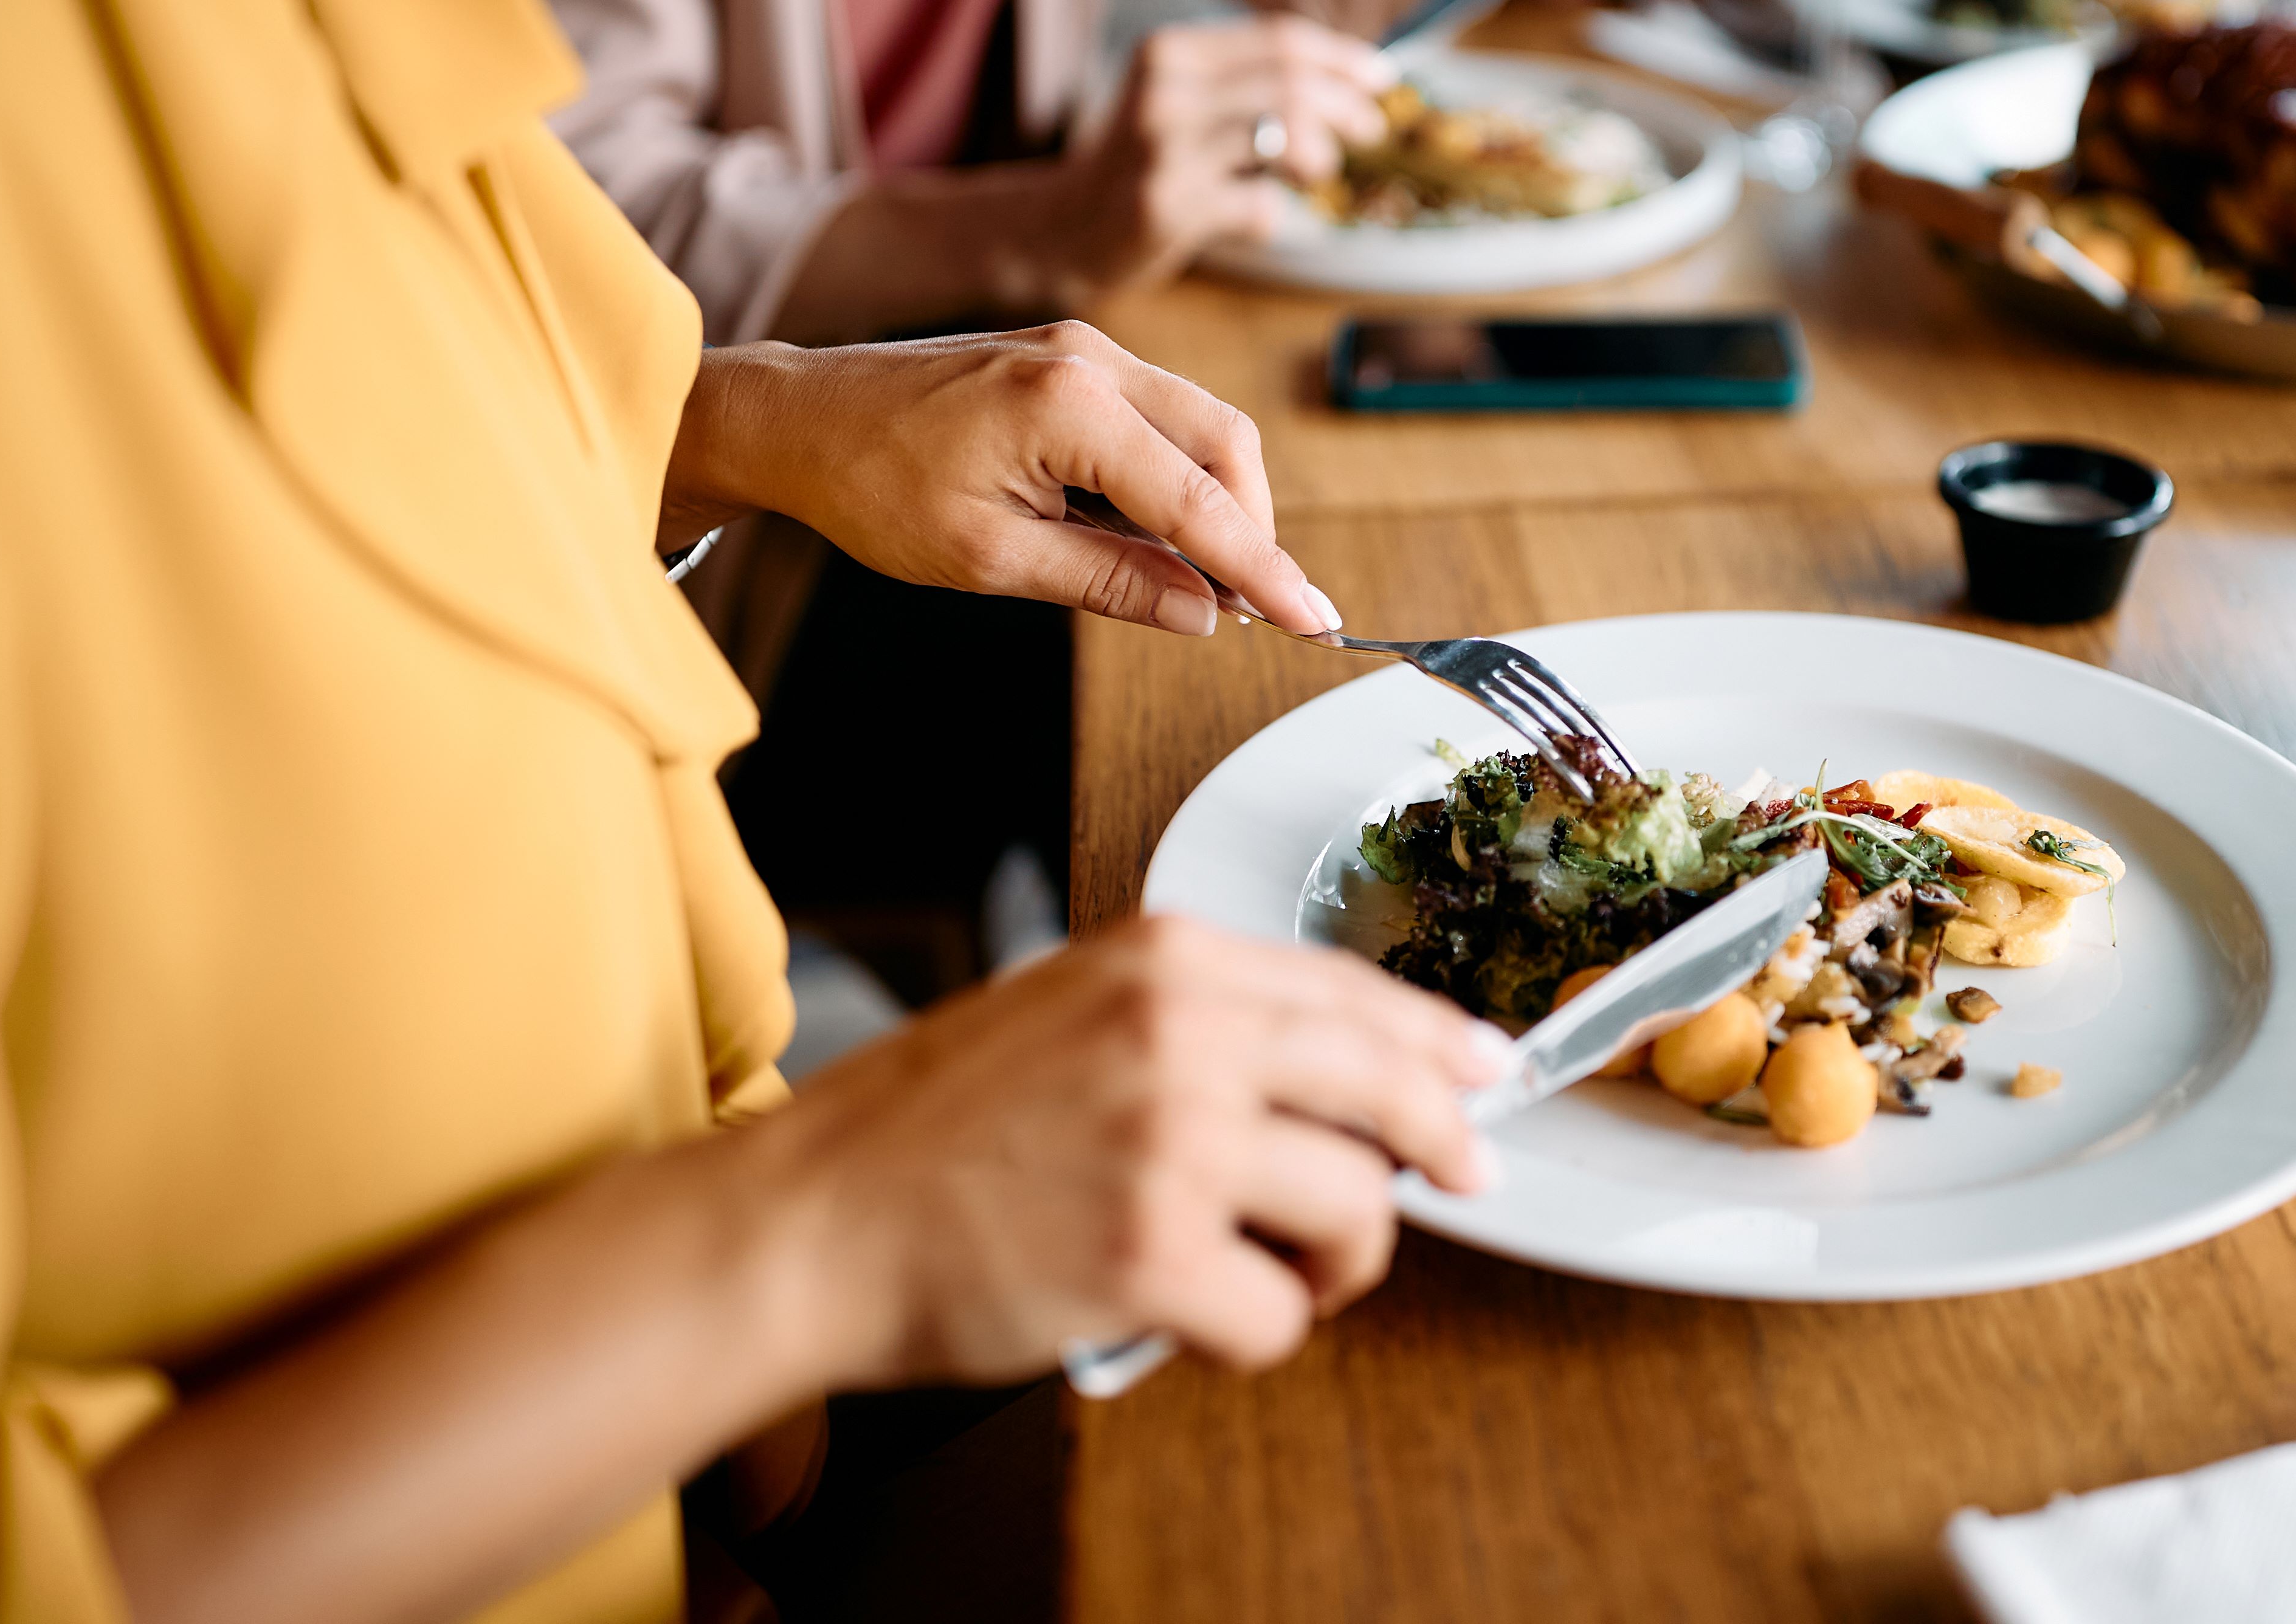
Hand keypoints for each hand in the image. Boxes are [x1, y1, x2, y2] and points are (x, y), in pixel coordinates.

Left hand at [672, 322, 1334, 635]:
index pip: (1198, 503)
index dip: (1263, 570)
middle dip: (1252, 530)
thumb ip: (1107, 581)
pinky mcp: (1072, 354)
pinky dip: (1176, 476)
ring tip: (1203, 583)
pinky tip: (1157, 534)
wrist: (799, 418)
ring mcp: (1084, 347)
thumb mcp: (990, 558)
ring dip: (1217, 503)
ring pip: (1200, 424)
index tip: (1315, 621)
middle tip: (1254, 611)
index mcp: (1069, 405)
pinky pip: (1158, 414)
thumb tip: (1200, 614)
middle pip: (1224, 444)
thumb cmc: (873, 486)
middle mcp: (1091, 358)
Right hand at [784, 917, 1508, 1382]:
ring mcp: (1171, 1140)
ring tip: (1267, 1272)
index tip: (1485, 1073)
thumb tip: (1334, 1076)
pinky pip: (1280, 1313)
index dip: (1436, 1042)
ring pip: (1355, 1208)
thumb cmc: (928, 1133)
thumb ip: (1198, 1026)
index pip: (1352, 992)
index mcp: (1164, 961)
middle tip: (1463, 1179)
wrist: (810, 1221)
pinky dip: (1256, 1334)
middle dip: (1442, 1144)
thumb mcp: (1071, 1013)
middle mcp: (1181, 1033)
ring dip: (1331, 1259)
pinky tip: (1197, 1320)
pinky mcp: (1152, 1253)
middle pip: (1386, 1086)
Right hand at [1057, 17, 1391, 293]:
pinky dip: (1273, 214)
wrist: (1062, 224)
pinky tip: (1254, 215)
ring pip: (1283, 137)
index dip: (1342, 58)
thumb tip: (1350, 78)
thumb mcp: (1181, 98)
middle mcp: (1164, 91)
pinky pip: (1258, 207)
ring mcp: (1163, 151)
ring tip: (1314, 173)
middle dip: (1347, 107)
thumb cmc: (1143, 159)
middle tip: (1371, 131)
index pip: (1279, 39)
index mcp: (1170, 51)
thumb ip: (1246, 81)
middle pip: (1291, 83)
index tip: (1382, 79)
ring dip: (1318, 159)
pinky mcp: (1166, 209)